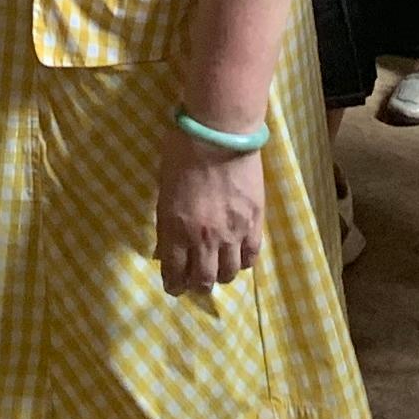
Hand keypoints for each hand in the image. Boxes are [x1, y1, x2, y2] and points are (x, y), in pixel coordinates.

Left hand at [154, 127, 267, 295]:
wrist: (218, 132)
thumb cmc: (182, 151)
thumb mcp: (164, 189)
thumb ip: (168, 220)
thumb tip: (169, 242)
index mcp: (175, 229)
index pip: (174, 272)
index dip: (174, 284)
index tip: (174, 286)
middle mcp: (203, 238)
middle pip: (202, 280)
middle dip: (197, 286)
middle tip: (196, 282)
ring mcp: (231, 233)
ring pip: (228, 274)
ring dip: (221, 276)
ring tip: (220, 270)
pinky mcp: (254, 223)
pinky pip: (251, 256)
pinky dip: (244, 262)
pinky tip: (239, 258)